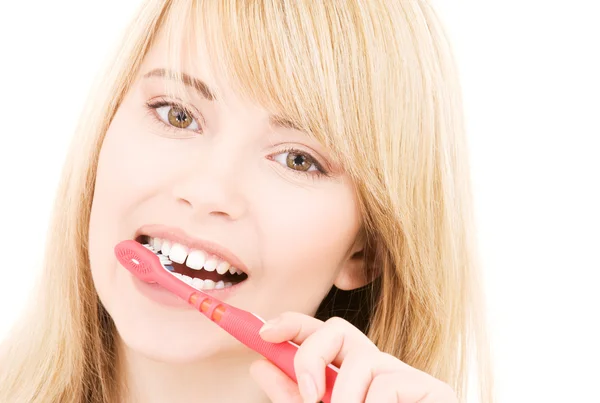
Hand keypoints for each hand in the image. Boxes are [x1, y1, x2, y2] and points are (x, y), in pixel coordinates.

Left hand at [249, 312, 457, 402]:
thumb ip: (293, 397)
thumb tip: (260, 366)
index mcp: (349, 376)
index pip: (321, 334)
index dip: (292, 324)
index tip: (264, 332)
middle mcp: (376, 369)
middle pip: (338, 328)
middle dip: (312, 354)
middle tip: (309, 395)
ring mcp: (405, 377)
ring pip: (361, 359)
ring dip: (344, 398)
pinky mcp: (433, 389)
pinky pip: (387, 383)